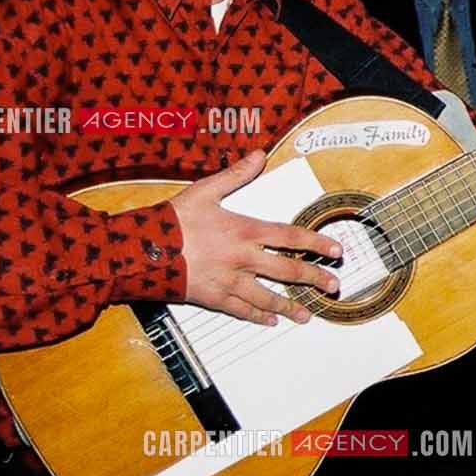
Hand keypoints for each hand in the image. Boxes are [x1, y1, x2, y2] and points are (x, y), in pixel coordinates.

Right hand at [169, 149, 343, 324]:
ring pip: (267, 297)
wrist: (139, 250)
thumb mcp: (204, 191)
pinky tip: (269, 321)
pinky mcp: (212, 298)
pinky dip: (257, 316)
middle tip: (333, 286)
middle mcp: (242, 259)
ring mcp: (228, 281)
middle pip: (288, 271)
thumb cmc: (171, 220)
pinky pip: (240, 311)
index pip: (291, 237)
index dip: (317, 243)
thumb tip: (259, 154)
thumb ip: (235, 175)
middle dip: (314, 279)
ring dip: (290, 307)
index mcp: (244, 231)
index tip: (336, 251)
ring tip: (307, 314)